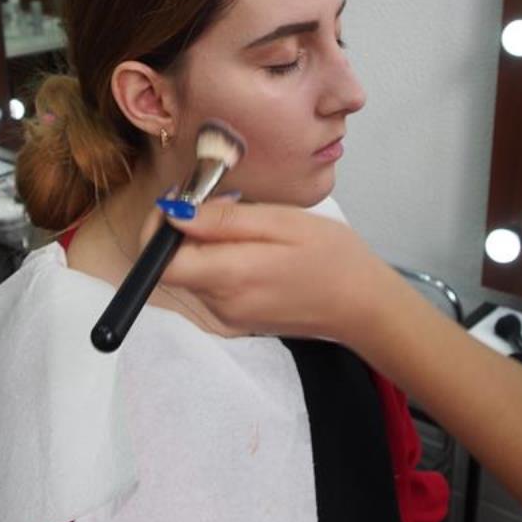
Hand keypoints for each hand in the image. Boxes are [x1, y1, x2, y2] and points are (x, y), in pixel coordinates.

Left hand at [141, 199, 392, 345]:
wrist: (364, 306)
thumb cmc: (332, 257)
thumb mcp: (281, 222)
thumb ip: (224, 220)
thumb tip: (174, 215)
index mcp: (230, 277)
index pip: (160, 264)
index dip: (157, 231)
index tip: (179, 201)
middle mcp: (220, 304)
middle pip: (173, 266)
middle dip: (183, 231)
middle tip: (218, 202)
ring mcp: (227, 317)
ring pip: (191, 273)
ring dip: (203, 245)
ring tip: (245, 225)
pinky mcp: (235, 320)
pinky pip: (210, 285)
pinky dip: (218, 261)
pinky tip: (252, 248)